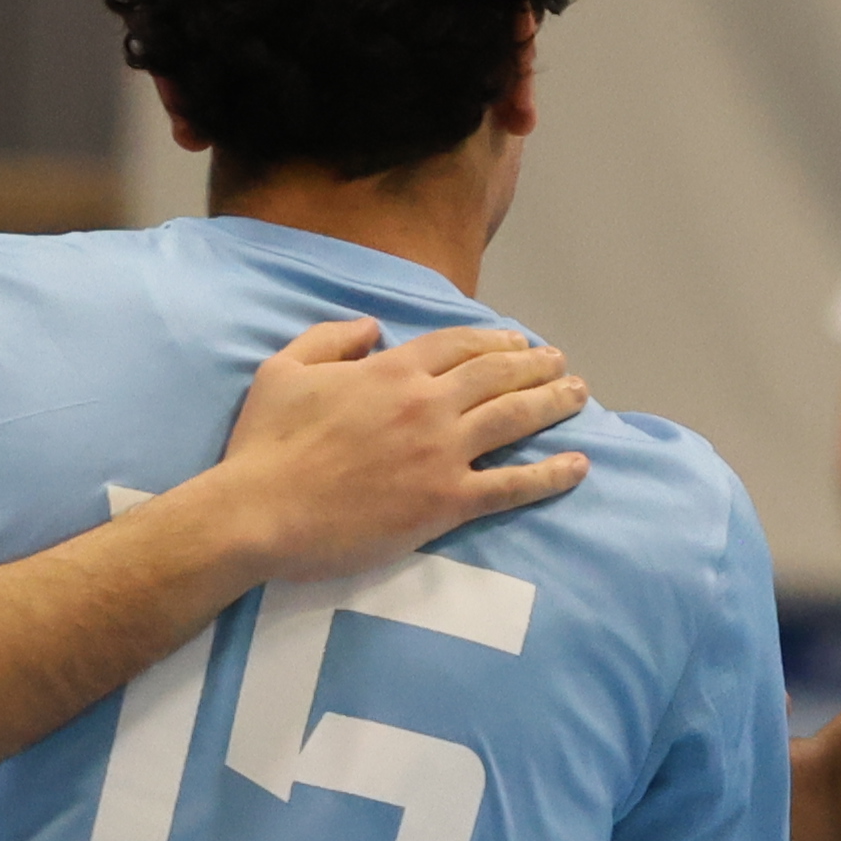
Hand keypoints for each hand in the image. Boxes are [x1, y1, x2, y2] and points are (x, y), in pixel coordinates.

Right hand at [185, 316, 592, 581]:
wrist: (260, 513)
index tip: (517, 343)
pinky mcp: (446, 503)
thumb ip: (330, 338)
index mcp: (391, 370)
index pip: (458, 344)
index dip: (493, 340)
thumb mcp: (284, 370)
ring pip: (515, 418)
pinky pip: (512, 485)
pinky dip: (551, 474)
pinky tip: (578, 466)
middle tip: (560, 364)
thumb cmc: (265, 444)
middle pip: (498, 374)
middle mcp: (427, 404)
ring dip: (554, 403)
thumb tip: (371, 327)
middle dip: (536, 365)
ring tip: (579, 396)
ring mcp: (442, 454)